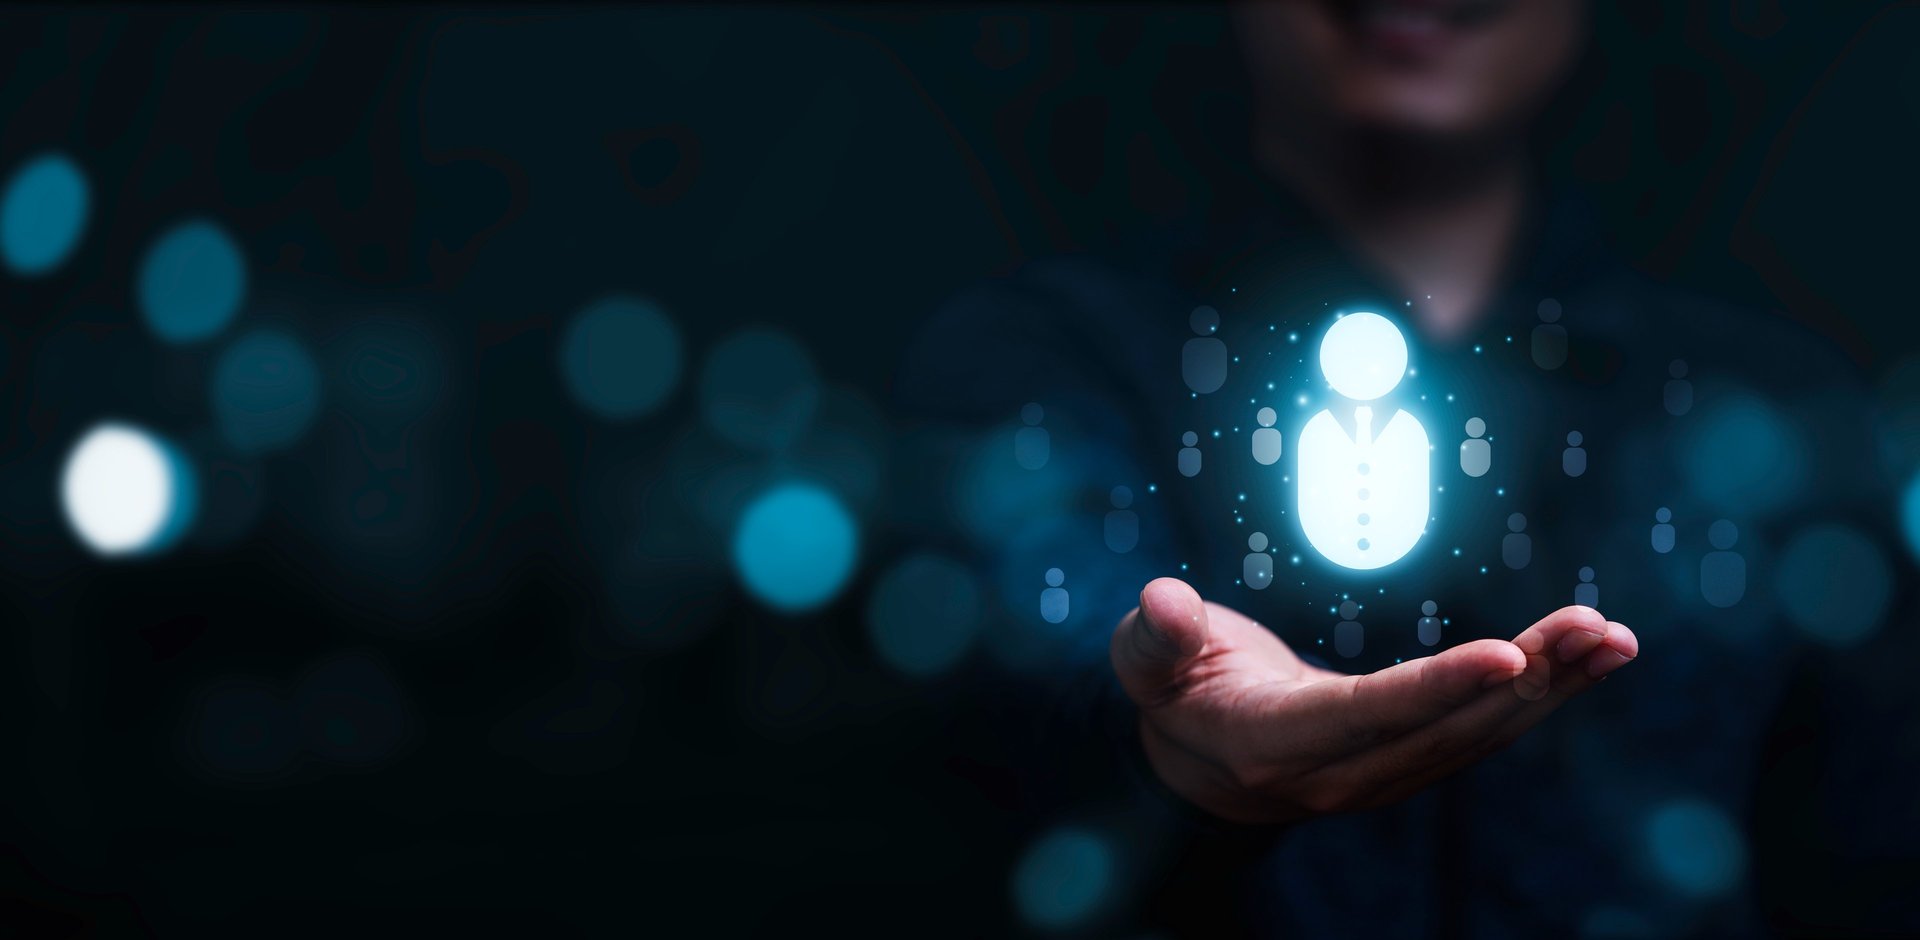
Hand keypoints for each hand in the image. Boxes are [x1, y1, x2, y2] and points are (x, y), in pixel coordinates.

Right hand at [1109, 578, 1637, 823]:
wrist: (1193, 763)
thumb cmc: (1170, 689)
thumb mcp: (1145, 659)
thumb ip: (1154, 634)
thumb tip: (1165, 600)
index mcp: (1269, 743)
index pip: (1364, 716)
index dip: (1436, 688)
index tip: (1509, 654)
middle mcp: (1335, 774)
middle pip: (1443, 730)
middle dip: (1526, 679)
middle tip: (1594, 626)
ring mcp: (1377, 777)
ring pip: (1476, 735)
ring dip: (1551, 688)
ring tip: (1612, 638)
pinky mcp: (1406, 764)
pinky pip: (1480, 732)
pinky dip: (1539, 697)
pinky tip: (1586, 660)